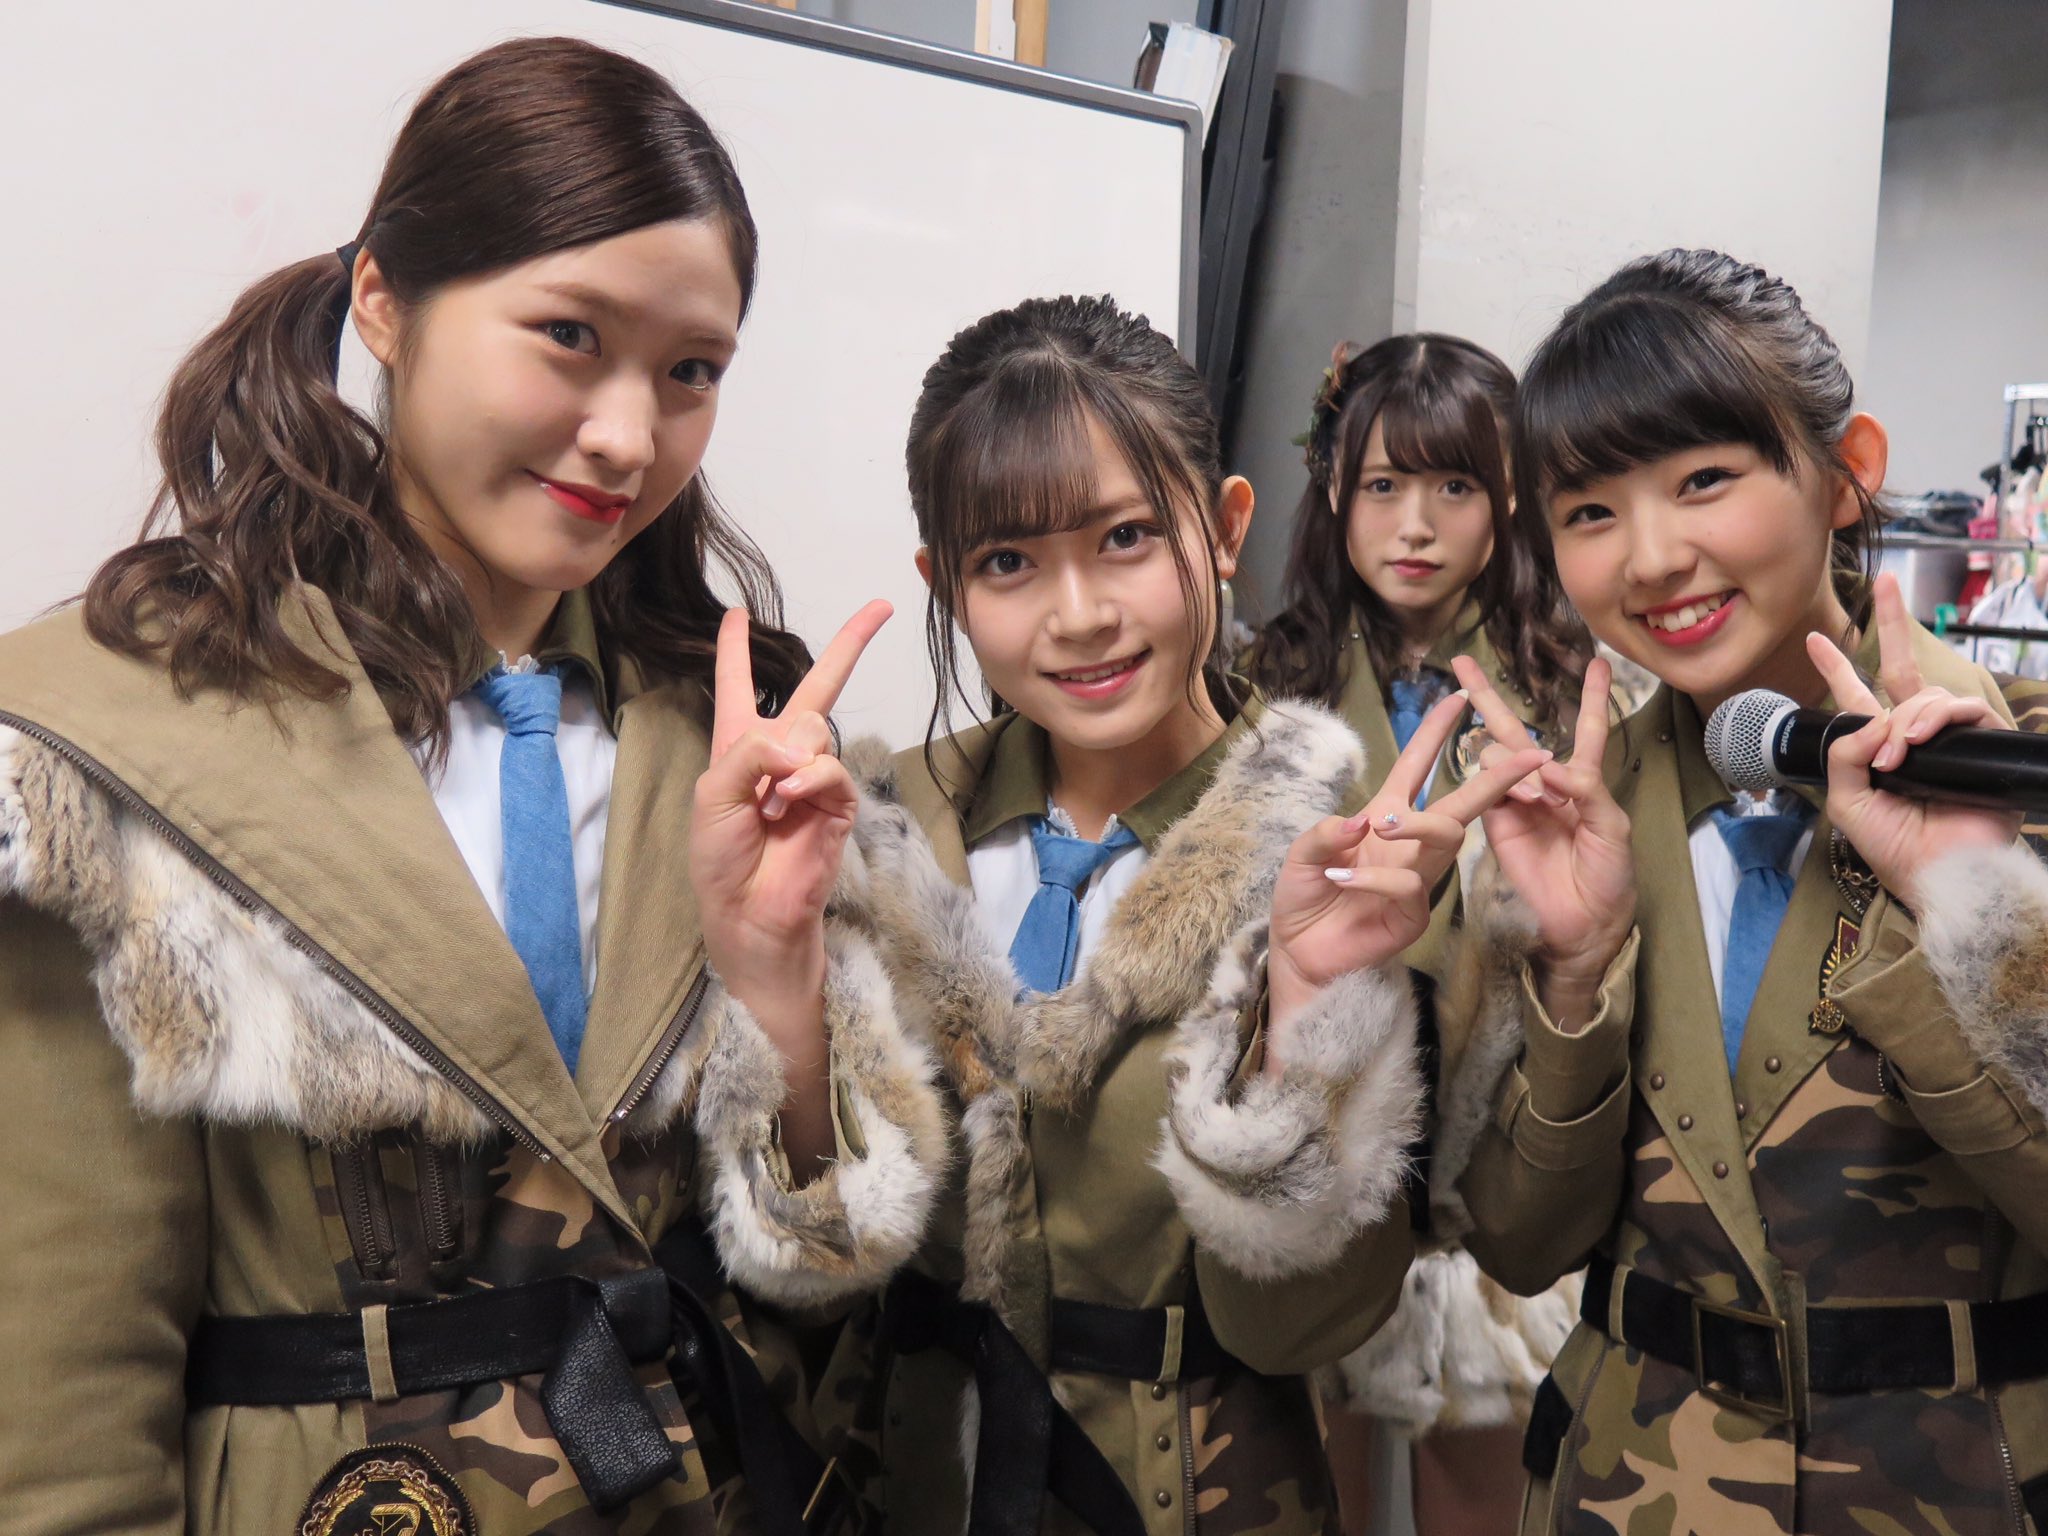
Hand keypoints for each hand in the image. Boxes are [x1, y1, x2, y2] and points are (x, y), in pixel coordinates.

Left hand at [689, 601, 890, 1023]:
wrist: (751, 912)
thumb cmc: (721, 859)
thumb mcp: (711, 794)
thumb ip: (748, 751)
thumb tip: (798, 744)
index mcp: (739, 746)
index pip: (738, 686)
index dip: (735, 651)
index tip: (736, 614)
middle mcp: (780, 753)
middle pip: (817, 686)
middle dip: (849, 645)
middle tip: (880, 607)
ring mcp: (813, 776)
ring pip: (817, 728)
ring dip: (790, 761)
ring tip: (771, 804)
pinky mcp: (838, 801)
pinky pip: (831, 767)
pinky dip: (809, 779)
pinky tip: (789, 803)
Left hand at [1265, 687, 1548, 1063]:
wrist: (1299, 953)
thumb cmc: (1304, 897)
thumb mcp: (1303, 854)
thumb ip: (1326, 833)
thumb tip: (1362, 817)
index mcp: (1384, 817)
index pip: (1416, 767)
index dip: (1435, 733)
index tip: (1458, 697)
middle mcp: (1407, 844)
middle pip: (1460, 804)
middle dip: (1493, 778)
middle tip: (1527, 755)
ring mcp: (1416, 880)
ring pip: (1445, 838)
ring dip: (1417, 824)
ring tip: (1380, 825)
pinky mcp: (1412, 914)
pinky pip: (1407, 886)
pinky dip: (1373, 876)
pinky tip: (1342, 875)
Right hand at [1453, 655, 1636, 1019]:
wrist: (1581, 923)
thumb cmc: (1609, 877)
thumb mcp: (1613, 830)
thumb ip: (1588, 791)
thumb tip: (1549, 764)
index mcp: (1583, 783)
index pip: (1587, 730)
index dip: (1592, 697)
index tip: (1597, 662)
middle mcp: (1545, 784)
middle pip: (1514, 730)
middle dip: (1488, 695)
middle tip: (1462, 662)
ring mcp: (1515, 801)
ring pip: (1498, 756)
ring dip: (1517, 764)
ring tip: (1541, 801)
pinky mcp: (1494, 821)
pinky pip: (1486, 787)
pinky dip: (1500, 781)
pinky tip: (1521, 796)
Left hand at [1805, 572, 2017, 906]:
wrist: (1936, 873)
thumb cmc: (1893, 845)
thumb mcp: (1847, 797)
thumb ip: (1844, 751)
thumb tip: (1872, 717)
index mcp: (1878, 745)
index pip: (1859, 697)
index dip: (1838, 667)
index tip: (1817, 639)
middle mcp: (1915, 735)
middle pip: (1907, 670)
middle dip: (1894, 625)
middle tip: (1887, 584)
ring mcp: (1951, 737)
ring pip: (1928, 695)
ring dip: (1904, 720)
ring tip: (1893, 755)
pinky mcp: (1984, 744)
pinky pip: (1961, 710)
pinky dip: (1932, 722)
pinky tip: (1914, 743)